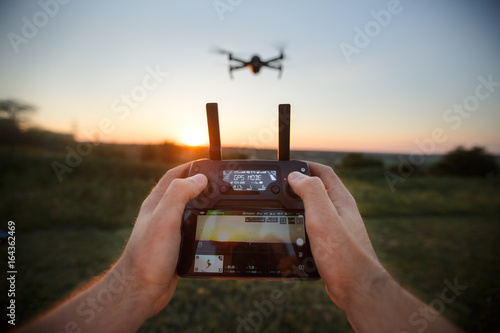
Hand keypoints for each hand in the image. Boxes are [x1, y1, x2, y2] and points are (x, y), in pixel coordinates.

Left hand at [114, 162, 207, 317]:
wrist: (141, 290)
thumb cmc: (148, 255)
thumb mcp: (164, 218)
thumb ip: (179, 194)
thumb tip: (199, 178)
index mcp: (157, 203)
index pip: (174, 176)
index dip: (191, 166)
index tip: (210, 163)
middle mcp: (162, 215)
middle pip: (184, 192)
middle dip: (201, 184)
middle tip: (221, 183)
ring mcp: (169, 231)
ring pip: (190, 212)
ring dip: (205, 206)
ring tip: (222, 203)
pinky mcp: (176, 247)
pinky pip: (193, 230)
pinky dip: (205, 225)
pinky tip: (215, 229)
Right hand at [288, 162, 462, 332]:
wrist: (357, 289)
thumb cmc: (344, 255)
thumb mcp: (323, 217)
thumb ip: (311, 192)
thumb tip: (296, 176)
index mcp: (340, 200)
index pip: (323, 173)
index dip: (306, 166)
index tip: (288, 167)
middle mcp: (341, 212)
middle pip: (317, 191)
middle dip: (298, 187)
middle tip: (280, 189)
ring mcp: (337, 229)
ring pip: (314, 211)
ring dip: (298, 208)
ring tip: (282, 211)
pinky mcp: (332, 245)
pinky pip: (313, 230)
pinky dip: (300, 228)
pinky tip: (292, 236)